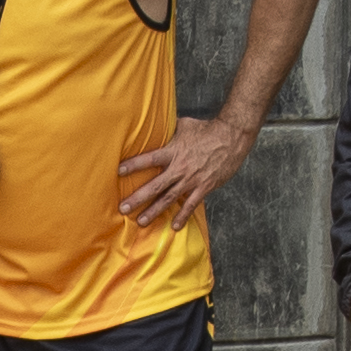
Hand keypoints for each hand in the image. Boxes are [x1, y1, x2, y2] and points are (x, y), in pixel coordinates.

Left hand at [115, 112, 258, 227]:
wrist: (232, 137)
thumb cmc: (208, 129)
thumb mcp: (185, 125)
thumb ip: (170, 129)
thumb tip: (158, 124)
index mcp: (173, 151)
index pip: (149, 159)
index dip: (133, 165)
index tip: (118, 171)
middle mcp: (179, 168)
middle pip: (155, 185)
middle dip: (138, 198)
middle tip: (123, 208)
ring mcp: (191, 179)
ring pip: (169, 198)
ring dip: (154, 211)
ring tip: (141, 221)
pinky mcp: (204, 187)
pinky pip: (191, 204)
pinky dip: (182, 216)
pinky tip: (174, 226)